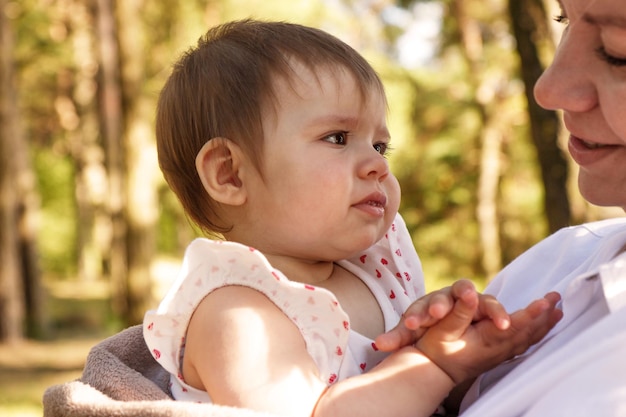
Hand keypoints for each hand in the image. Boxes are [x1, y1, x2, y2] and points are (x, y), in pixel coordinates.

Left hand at [375, 279, 510, 351]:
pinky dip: (508, 318)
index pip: (426, 304)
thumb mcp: (411, 331)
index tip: (412, 325)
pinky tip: (515, 328)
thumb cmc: (427, 323)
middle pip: (455, 294)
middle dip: (452, 304)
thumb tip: (378, 345)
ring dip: (493, 311)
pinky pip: (503, 312)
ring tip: (500, 324)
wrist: (446, 317)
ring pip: (485, 301)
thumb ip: (397, 337)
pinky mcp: (492, 310)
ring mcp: (476, 301)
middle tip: (442, 313)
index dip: (420, 314)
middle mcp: (454, 296)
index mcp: (432, 301)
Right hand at [415, 291, 562, 383]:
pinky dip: (536, 334)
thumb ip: (459, 312)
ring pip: (528, 339)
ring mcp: (500, 353)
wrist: (433, 371)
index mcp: (486, 340)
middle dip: (544, 315)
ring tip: (558, 312)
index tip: (547, 302)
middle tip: (557, 297)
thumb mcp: (442, 328)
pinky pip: (523, 343)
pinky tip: (541, 328)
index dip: (531, 313)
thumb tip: (472, 296)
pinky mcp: (498, 355)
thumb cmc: (436, 347)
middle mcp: (497, 348)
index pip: (514, 325)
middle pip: (527, 331)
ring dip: (544, 325)